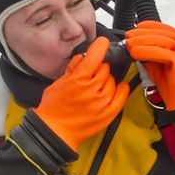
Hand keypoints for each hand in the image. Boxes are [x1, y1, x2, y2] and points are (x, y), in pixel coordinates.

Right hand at [33, 36, 128, 150]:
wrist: (55, 131)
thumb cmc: (53, 108)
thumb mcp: (58, 83)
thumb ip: (72, 68)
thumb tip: (82, 57)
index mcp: (79, 80)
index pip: (96, 55)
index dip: (100, 46)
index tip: (102, 43)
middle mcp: (92, 90)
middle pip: (104, 68)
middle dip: (97, 68)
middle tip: (90, 75)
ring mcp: (102, 102)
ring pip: (112, 81)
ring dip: (106, 80)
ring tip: (96, 87)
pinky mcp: (108, 114)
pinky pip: (121, 96)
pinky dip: (121, 89)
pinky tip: (118, 87)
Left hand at [125, 21, 174, 110]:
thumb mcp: (158, 68)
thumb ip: (150, 57)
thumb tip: (136, 50)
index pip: (164, 29)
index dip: (149, 27)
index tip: (136, 27)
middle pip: (161, 33)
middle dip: (142, 33)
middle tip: (128, 35)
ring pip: (161, 41)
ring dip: (142, 41)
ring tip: (129, 44)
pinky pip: (162, 53)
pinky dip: (146, 51)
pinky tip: (135, 53)